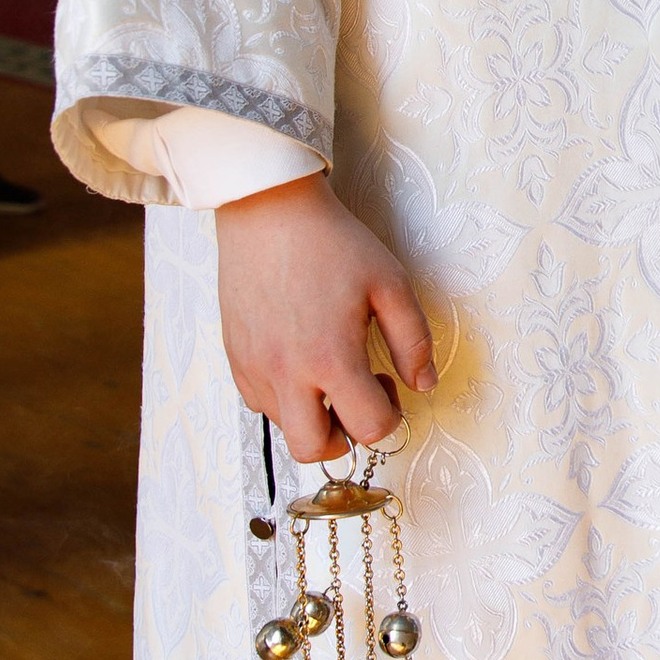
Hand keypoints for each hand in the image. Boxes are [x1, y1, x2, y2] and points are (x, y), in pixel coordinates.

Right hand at [216, 172, 436, 461]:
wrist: (268, 210)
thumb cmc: (331, 242)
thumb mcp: (389, 284)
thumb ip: (413, 340)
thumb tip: (423, 383)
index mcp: (330, 358)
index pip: (367, 428)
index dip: (389, 415)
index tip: (388, 384)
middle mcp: (286, 373)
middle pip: (314, 450)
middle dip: (344, 437)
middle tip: (355, 398)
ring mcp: (254, 368)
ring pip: (285, 427)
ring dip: (314, 414)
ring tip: (327, 368)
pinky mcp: (235, 357)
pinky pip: (260, 403)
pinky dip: (284, 396)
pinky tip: (299, 358)